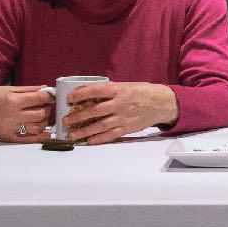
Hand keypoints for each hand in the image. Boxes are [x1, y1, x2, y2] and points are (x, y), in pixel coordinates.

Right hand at [0, 84, 53, 141]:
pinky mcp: (7, 137)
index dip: (48, 97)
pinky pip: (28, 139)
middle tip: (46, 105)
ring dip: (44, 122)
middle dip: (47, 108)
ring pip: (37, 127)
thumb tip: (45, 89)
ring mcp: (10, 128)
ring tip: (42, 116)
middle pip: (40, 114)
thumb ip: (26, 89)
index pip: (39, 98)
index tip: (51, 96)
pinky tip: (46, 133)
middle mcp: (12, 115)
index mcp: (11, 100)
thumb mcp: (6, 89)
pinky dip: (40, 137)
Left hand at [63, 82, 177, 144]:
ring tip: (72, 134)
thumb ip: (110, 91)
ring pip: (100, 126)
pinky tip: (88, 141)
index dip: (81, 94)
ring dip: (84, 130)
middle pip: (94, 111)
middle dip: (77, 116)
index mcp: (119, 90)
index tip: (69, 98)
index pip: (96, 91)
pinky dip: (98, 139)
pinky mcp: (127, 128)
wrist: (163, 103)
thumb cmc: (143, 92)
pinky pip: (110, 135)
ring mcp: (123, 118)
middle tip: (65, 120)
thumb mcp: (126, 85)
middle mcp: (120, 104)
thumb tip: (89, 93)